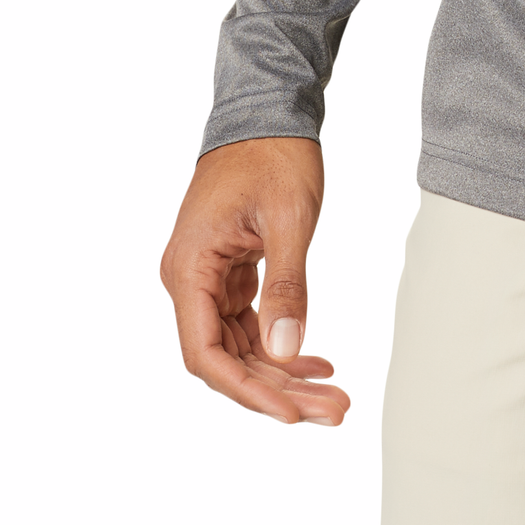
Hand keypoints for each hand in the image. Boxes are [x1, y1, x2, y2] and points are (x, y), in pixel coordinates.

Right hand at [159, 136, 350, 426]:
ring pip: (241, 346)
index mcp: (189, 269)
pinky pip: (250, 323)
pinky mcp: (229, 272)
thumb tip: (286, 351)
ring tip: (335, 397)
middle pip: (227, 358)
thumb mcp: (288, 218)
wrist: (267, 110)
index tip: (292, 413)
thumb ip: (287, 286)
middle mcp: (189, 280)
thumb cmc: (273, 154)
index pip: (206, 354)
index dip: (248, 390)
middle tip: (335, 412)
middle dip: (278, 391)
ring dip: (284, 374)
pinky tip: (317, 362)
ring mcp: (207, 277)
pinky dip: (282, 344)